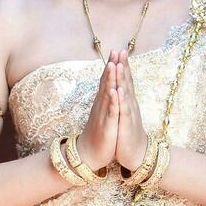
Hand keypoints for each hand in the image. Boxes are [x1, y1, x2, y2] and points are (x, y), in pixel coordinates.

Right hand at [74, 54, 120, 173]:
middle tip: (116, 50)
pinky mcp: (106, 126)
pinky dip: (112, 102)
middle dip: (112, 66)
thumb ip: (105, 100)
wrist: (88, 155)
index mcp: (103, 102)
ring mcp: (103, 114)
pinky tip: (114, 92)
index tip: (117, 51)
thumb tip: (108, 87)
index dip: (112, 65)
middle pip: (106, 82)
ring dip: (110, 79)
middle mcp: (101, 105)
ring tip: (113, 64)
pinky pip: (110, 112)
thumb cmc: (97, 134)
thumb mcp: (103, 114)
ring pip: (107, 94)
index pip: (107, 80)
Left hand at [111, 49, 150, 172]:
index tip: (119, 50)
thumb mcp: (126, 113)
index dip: (123, 65)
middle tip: (121, 50)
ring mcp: (129, 114)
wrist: (137, 153)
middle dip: (124, 66)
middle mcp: (130, 104)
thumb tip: (122, 86)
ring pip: (126, 93)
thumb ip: (125, 99)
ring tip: (120, 64)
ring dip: (123, 78)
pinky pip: (123, 111)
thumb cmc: (129, 132)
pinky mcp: (126, 125)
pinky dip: (120, 100)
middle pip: (127, 82)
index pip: (126, 80)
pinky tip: (118, 91)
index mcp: (128, 101)